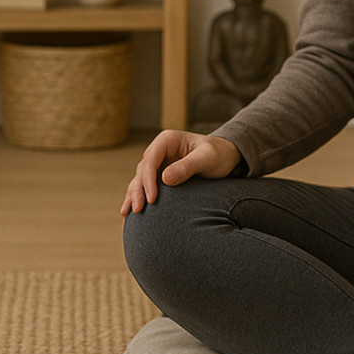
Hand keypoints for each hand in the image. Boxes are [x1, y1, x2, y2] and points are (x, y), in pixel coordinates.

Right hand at [120, 131, 240, 215]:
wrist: (226, 157)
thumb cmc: (218, 154)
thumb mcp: (207, 158)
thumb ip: (188, 167)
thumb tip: (165, 179)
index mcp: (167, 140)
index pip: (150, 160)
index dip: (148, 180)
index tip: (152, 199)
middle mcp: (159, 150)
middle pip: (142, 171)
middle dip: (138, 190)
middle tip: (137, 210)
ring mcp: (158, 163)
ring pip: (140, 180)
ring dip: (133, 195)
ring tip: (127, 213)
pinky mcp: (160, 175)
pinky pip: (146, 186)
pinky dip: (138, 197)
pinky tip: (129, 211)